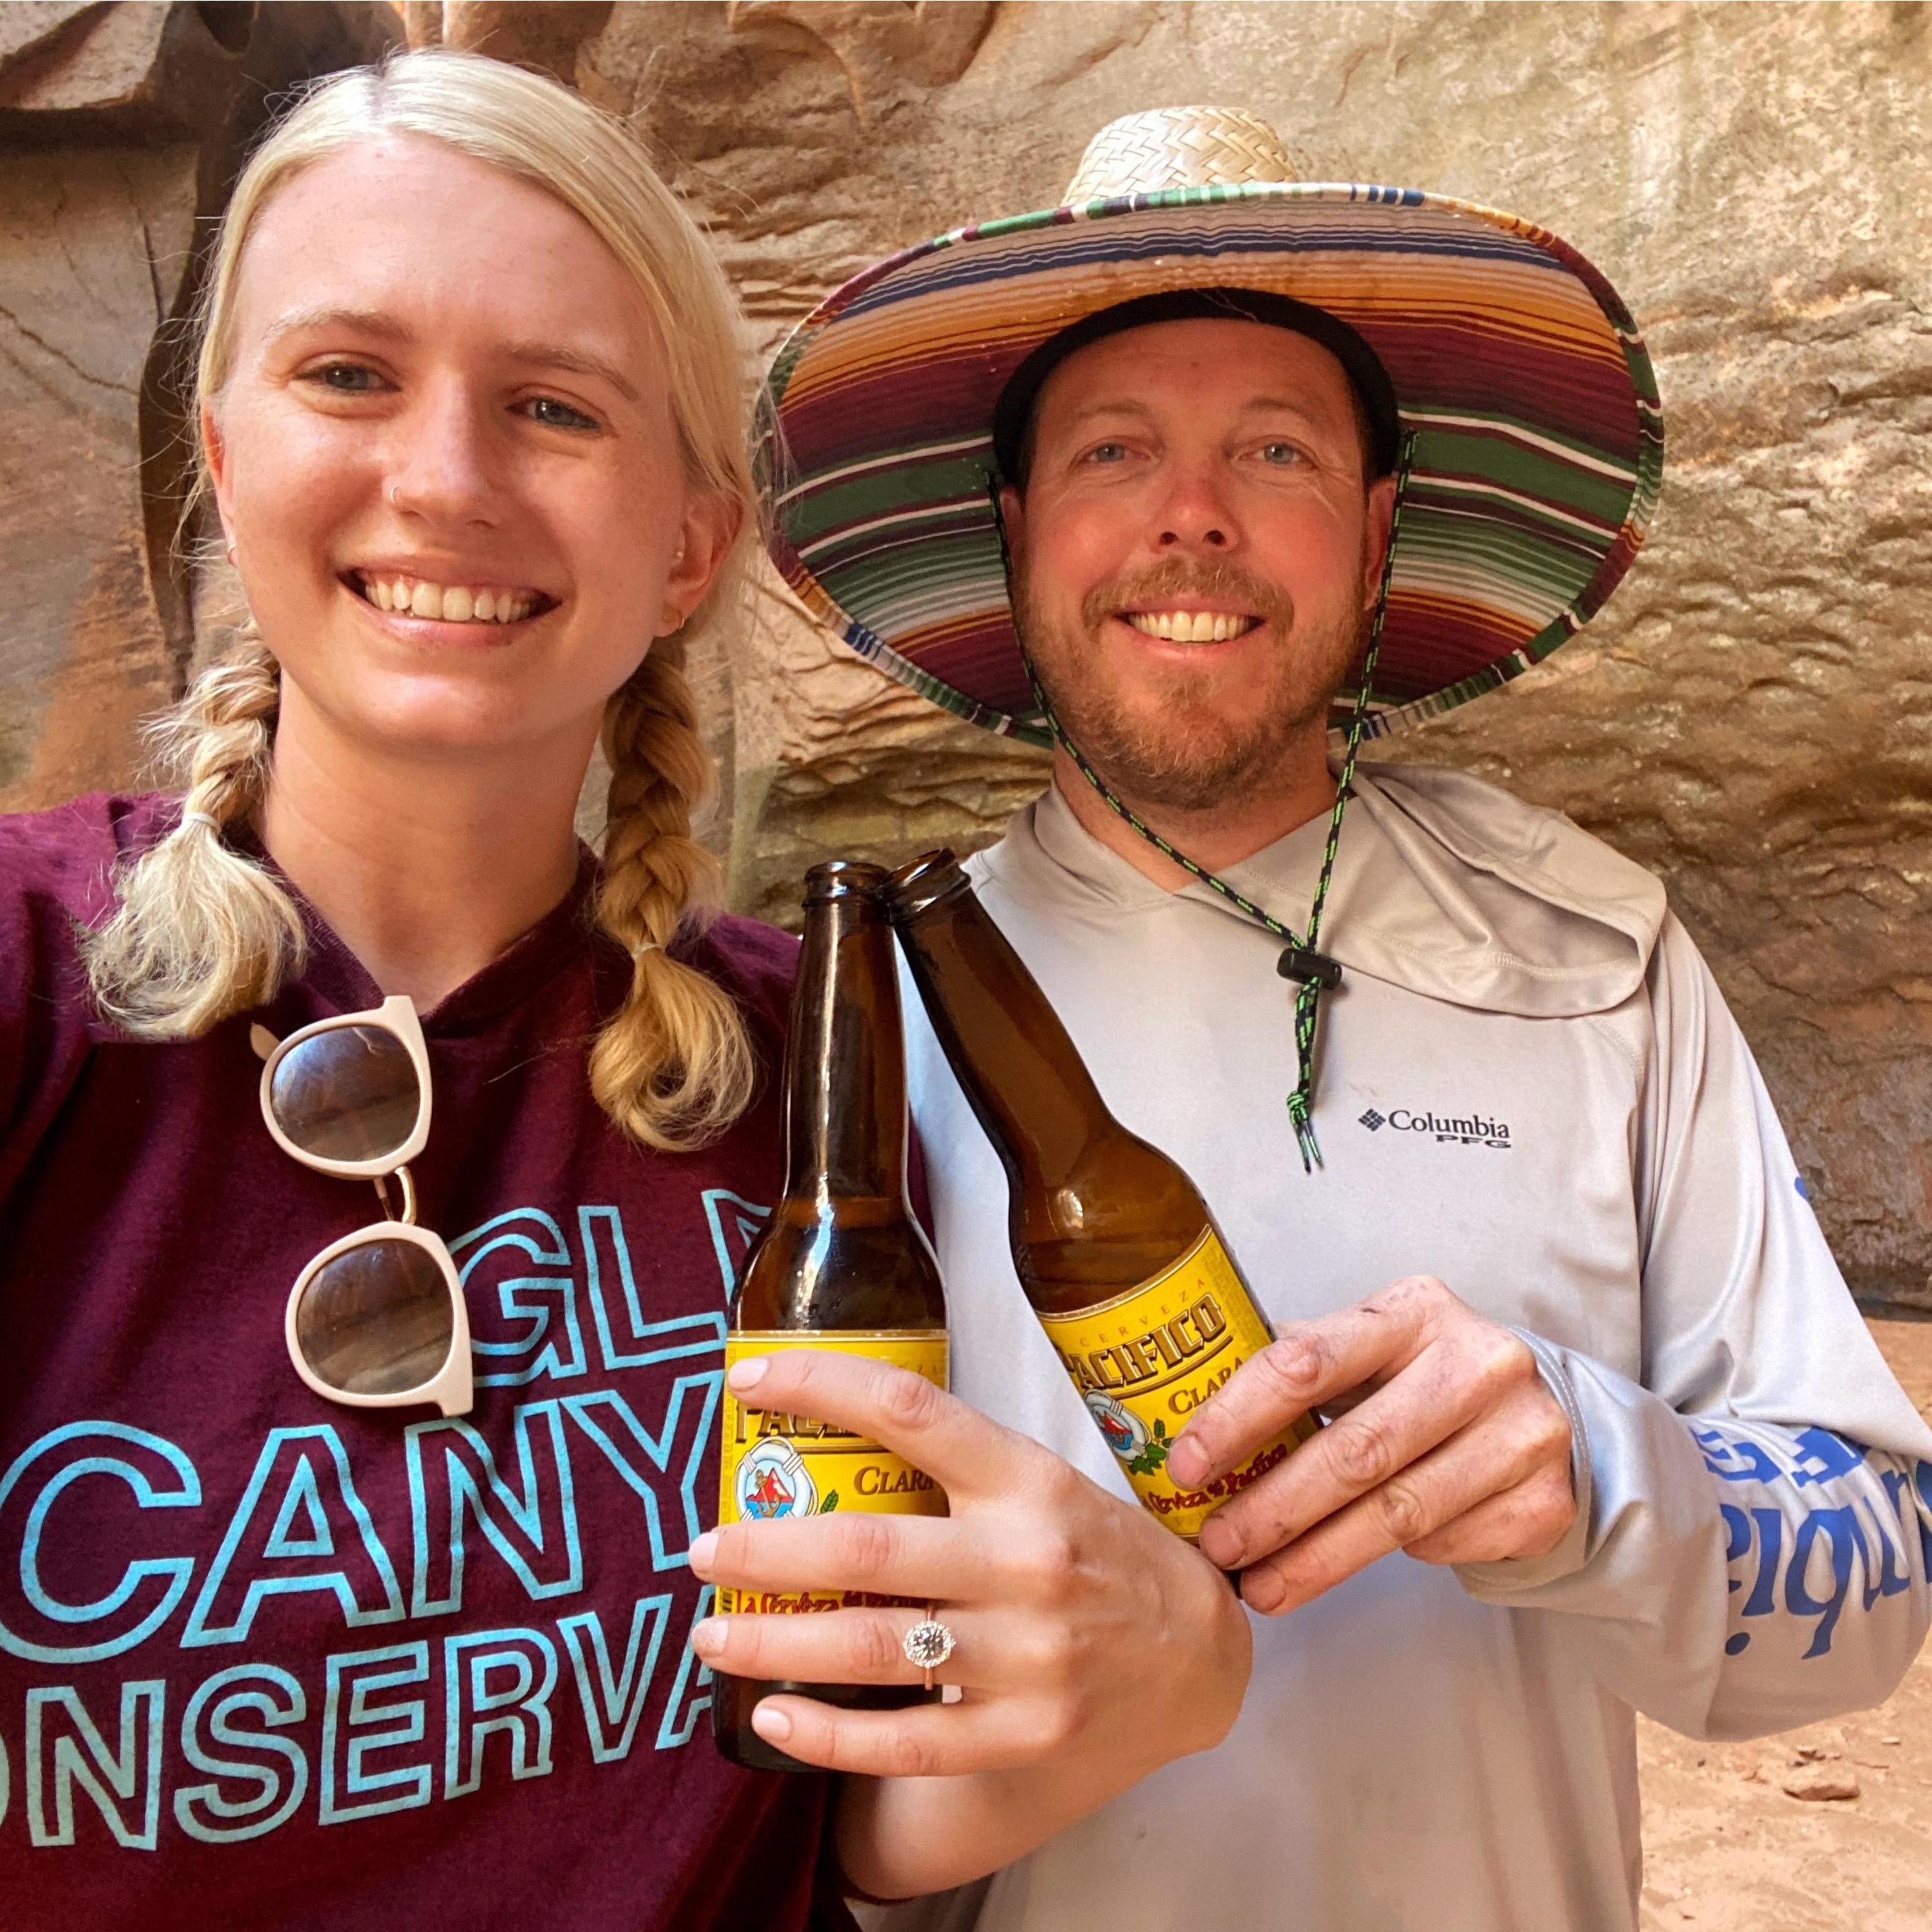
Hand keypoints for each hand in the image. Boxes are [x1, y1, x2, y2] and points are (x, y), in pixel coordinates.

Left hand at [687, 1347, 1250, 1777]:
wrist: (1198, 1654)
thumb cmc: (1100, 1552)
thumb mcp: (1043, 1483)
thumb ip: (954, 1469)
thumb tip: (822, 1442)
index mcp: (1027, 1480)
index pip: (911, 1410)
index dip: (821, 1385)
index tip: (747, 1383)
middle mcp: (1026, 1561)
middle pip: (870, 1546)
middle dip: (766, 1548)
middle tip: (701, 1550)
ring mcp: (1027, 1656)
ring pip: (874, 1648)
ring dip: (774, 1641)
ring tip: (712, 1635)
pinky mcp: (1020, 1735)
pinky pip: (904, 1743)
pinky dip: (827, 1735)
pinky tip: (772, 1719)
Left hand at [1166, 1275, 1575, 1614]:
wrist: (1545, 1415)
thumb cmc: (1423, 1378)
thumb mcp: (1366, 1349)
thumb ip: (1293, 1366)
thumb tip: (1181, 1409)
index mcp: (1413, 1310)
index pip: (1307, 1361)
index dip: (1238, 1417)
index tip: (1187, 1467)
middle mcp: (1477, 1363)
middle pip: (1354, 1451)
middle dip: (1273, 1509)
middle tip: (1218, 1548)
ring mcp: (1522, 1434)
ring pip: (1396, 1514)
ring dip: (1315, 1559)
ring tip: (1260, 1586)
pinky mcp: (1543, 1502)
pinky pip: (1441, 1544)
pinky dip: (1390, 1558)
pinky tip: (1349, 1561)